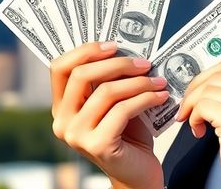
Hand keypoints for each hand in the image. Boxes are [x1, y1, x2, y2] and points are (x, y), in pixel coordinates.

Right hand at [50, 42, 170, 188]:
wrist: (137, 175)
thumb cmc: (127, 136)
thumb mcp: (113, 104)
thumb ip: (107, 81)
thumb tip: (123, 48)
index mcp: (62, 108)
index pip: (60, 68)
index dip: (85, 51)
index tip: (114, 46)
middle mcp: (62, 122)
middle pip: (82, 75)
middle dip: (117, 64)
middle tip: (144, 63)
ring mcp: (77, 136)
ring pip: (106, 92)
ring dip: (138, 82)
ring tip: (158, 80)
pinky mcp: (98, 145)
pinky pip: (123, 110)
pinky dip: (145, 98)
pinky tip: (160, 96)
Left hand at [175, 60, 220, 188]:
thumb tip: (207, 81)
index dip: (207, 78)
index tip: (196, 92)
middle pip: (218, 75)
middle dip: (195, 90)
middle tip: (187, 108)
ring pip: (208, 90)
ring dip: (193, 106)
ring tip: (196, 124)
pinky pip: (203, 106)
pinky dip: (194, 118)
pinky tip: (199, 132)